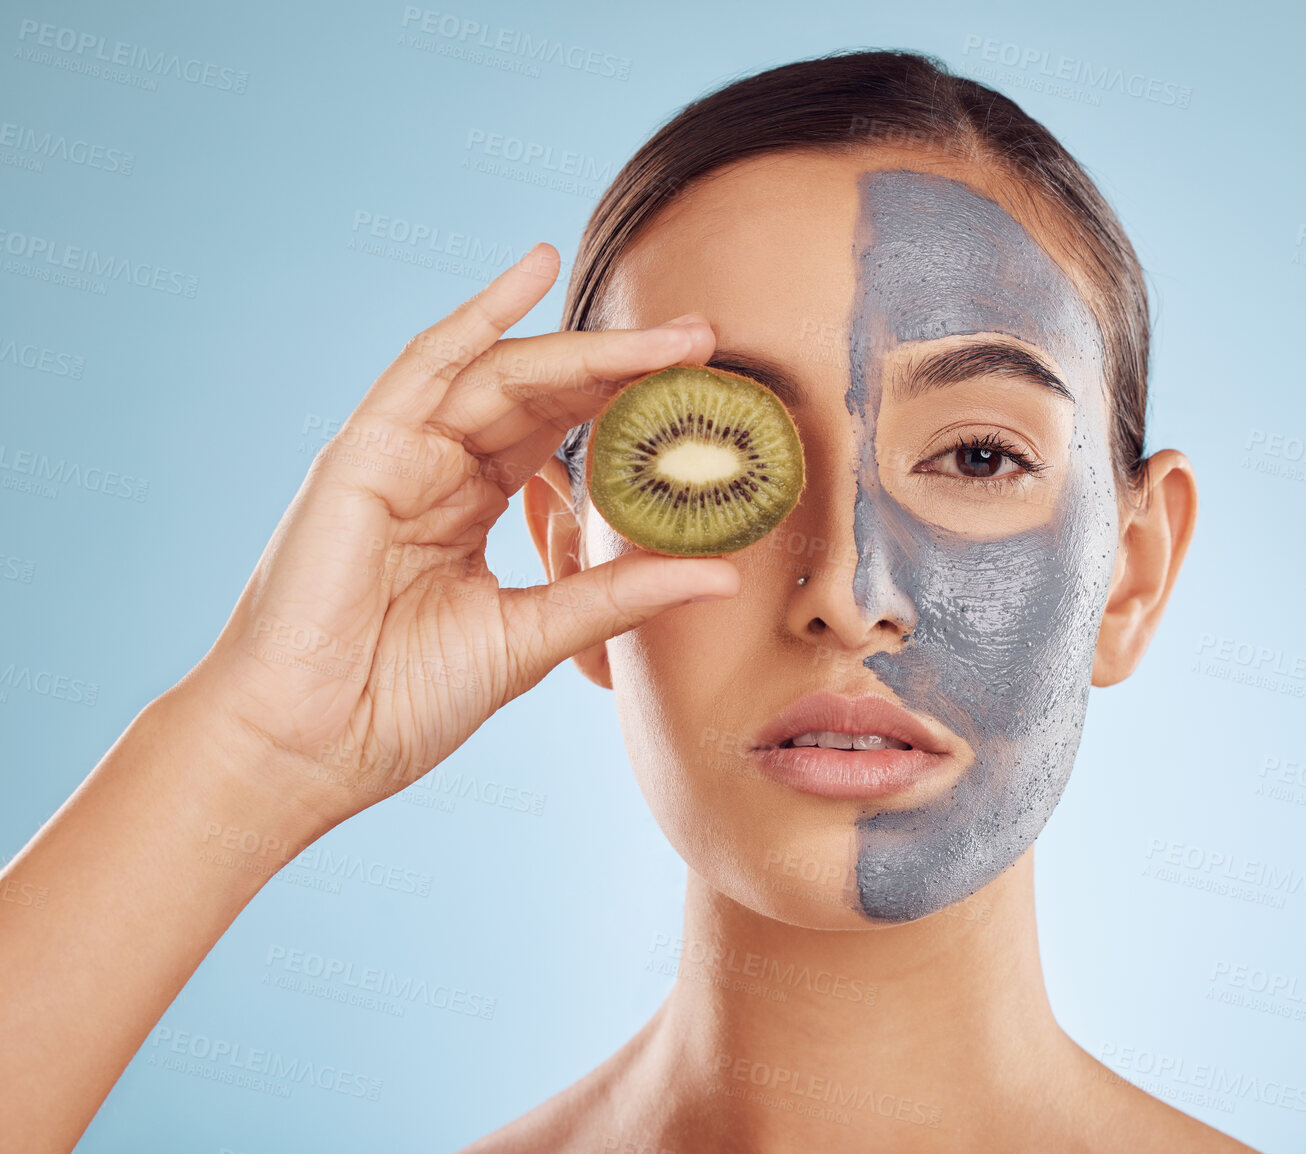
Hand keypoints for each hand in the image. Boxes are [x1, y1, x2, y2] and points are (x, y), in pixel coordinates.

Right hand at [184, 243, 735, 829]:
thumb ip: (618, 596)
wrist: (307, 749)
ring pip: (502, 375)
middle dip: (624, 366)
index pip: (560, 437)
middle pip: (541, 395)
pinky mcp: (363, 453)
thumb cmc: (401, 703)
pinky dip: (480, 315)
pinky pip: (427, 365)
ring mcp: (398, 456)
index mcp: (469, 509)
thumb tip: (722, 574)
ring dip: (585, 348)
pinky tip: (536, 269)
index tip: (705, 395)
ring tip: (665, 335)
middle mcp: (436, 470)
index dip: (629, 409)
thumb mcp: (533, 637)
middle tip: (703, 341)